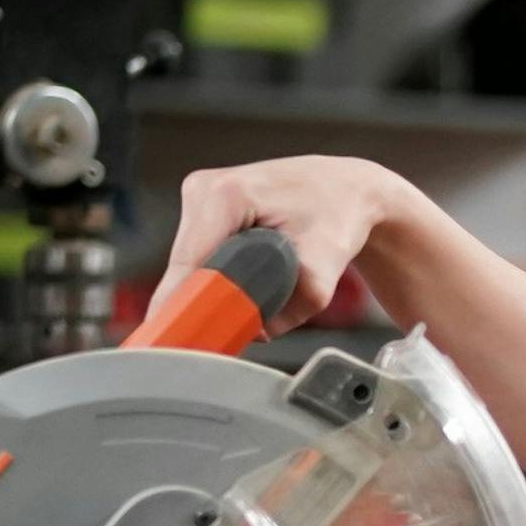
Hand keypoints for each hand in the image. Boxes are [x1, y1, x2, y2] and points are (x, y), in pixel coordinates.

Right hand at [150, 156, 408, 335]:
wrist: (345, 189)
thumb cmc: (338, 213)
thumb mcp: (327, 265)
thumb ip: (295, 306)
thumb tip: (257, 332)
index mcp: (228, 195)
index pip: (190, 262)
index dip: (185, 304)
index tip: (180, 336)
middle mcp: (204, 189)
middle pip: (185, 266)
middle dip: (203, 302)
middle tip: (226, 332)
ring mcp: (199, 197)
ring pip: (189, 264)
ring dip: (211, 291)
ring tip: (246, 302)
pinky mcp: (202, 210)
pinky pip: (197, 258)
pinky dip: (215, 279)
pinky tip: (239, 286)